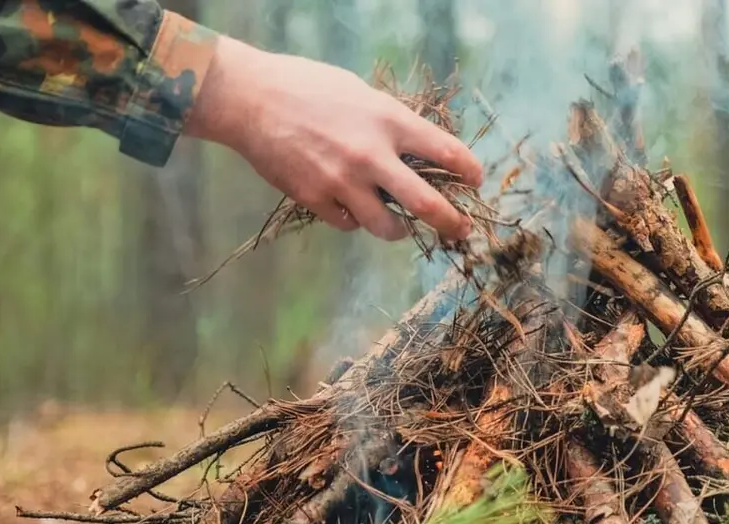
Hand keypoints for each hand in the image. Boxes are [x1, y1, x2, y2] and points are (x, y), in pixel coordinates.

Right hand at [184, 37, 482, 242]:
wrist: (253, 100)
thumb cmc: (307, 87)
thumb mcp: (360, 93)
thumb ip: (389, 122)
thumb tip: (416, 149)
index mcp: (389, 120)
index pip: (446, 152)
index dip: (469, 170)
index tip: (476, 181)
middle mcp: (371, 155)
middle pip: (427, 204)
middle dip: (451, 223)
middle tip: (460, 230)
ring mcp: (343, 182)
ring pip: (387, 227)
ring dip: (398, 230)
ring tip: (398, 227)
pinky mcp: (315, 199)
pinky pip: (348, 224)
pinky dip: (353, 220)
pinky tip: (348, 207)